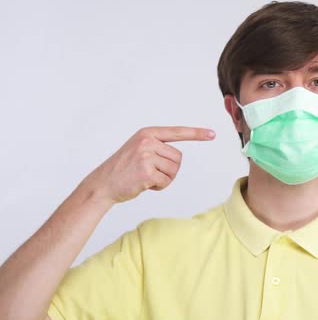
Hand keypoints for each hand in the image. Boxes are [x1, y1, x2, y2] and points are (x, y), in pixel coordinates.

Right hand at [82, 126, 214, 203]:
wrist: (102, 184)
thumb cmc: (123, 169)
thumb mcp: (139, 149)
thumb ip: (157, 147)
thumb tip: (178, 157)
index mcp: (147, 133)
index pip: (177, 132)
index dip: (197, 134)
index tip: (212, 134)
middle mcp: (147, 141)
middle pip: (178, 158)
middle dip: (169, 169)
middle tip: (149, 172)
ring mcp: (146, 155)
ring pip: (174, 170)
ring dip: (164, 178)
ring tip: (145, 177)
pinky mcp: (146, 171)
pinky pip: (166, 181)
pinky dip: (159, 187)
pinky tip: (144, 184)